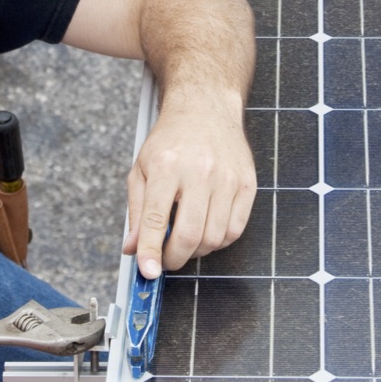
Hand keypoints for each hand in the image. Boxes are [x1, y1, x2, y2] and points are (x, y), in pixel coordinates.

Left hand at [123, 90, 256, 278]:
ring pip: (214, 238)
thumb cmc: (170, 140)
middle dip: (174, 259)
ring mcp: (227, 178)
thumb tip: (133, 249)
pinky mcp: (247, 184)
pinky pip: (235, 230)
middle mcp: (199, 172)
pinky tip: (206, 230)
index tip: (148, 272)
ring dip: (197, 251)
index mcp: (165, 166)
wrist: (205, 108)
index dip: (151, 252)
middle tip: (165, 260)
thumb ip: (136, 212)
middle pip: (189, 235)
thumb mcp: (141, 170)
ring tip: (185, 239)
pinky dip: (219, 241)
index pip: (155, 219)